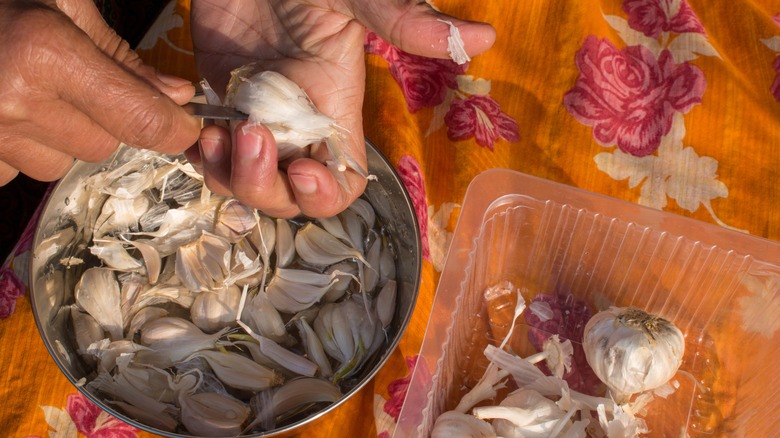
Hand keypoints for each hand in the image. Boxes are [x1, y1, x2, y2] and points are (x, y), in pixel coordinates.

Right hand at [0, 0, 200, 184]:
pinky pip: (17, 170)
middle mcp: (14, 101)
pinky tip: (4, 109)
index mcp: (45, 54)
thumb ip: (120, 56)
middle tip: (74, 81)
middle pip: (102, 144)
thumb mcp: (60, 3)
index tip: (185, 125)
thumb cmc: (0, 1)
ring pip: (61, 162)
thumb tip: (174, 96)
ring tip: (27, 89)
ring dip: (59, 136)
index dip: (173, 127)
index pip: (140, 118)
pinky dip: (21, 146)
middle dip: (104, 119)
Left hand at [189, 0, 494, 217]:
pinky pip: (213, 159)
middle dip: (267, 188)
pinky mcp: (219, 107)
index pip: (343, 181)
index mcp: (335, 108)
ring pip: (247, 185)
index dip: (324, 193)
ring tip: (219, 134)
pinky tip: (201, 127)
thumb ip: (406, 21)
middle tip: (249, 139)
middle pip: (290, 197)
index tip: (303, 167)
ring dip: (230, 175)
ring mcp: (257, 118)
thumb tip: (483, 37)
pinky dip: (204, 158)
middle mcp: (298, 124)